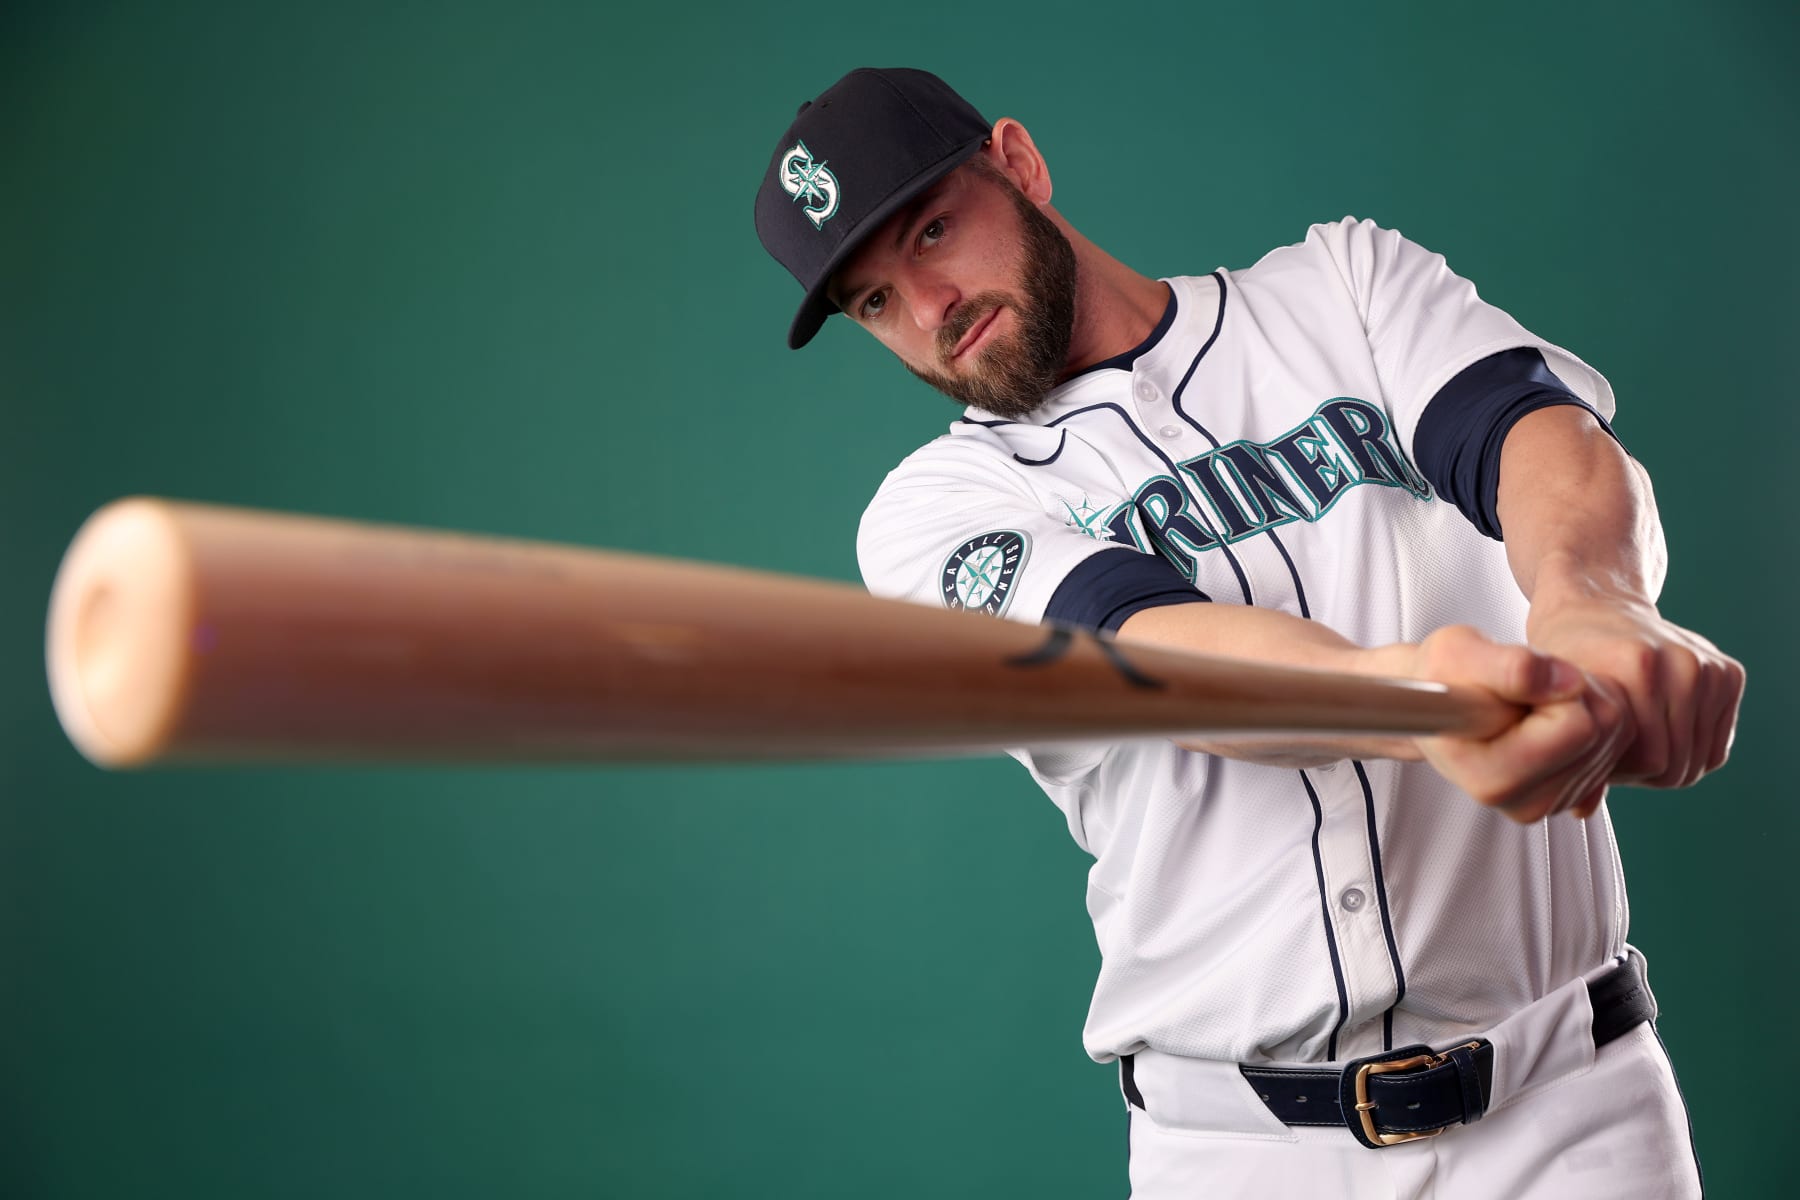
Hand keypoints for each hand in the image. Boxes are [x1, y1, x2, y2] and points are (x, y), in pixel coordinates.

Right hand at [1376, 625, 1634, 822]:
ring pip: (1618, 733)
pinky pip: (1620, 743)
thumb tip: (1569, 682)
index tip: (1516, 676)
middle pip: (1604, 727)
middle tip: (1527, 684)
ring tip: (1533, 697)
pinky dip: (1593, 715)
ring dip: (1586, 699)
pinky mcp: (1574, 795)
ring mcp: (1553, 804)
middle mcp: (1524, 804)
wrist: (1440, 699)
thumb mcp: (1455, 653)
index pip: (1576, 725)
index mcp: (1492, 780)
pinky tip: (1549, 713)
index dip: (1555, 683)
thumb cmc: (1441, 676)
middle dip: (1577, 690)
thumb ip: (1509, 666)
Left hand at [1526, 582, 1744, 789]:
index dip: (1619, 772)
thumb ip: (1566, 754)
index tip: (1594, 756)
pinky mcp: (1728, 673)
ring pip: (1698, 760)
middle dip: (1640, 771)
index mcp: (1637, 666)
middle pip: (1677, 764)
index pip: (1649, 761)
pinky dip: (1688, 750)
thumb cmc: (1566, 662)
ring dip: (1665, 762)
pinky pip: (1715, 747)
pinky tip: (1656, 731)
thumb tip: (1581, 810)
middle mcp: (1681, 663)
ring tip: (1630, 742)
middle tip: (1611, 753)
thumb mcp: (1550, 702)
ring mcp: (1708, 666)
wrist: (1593, 607)